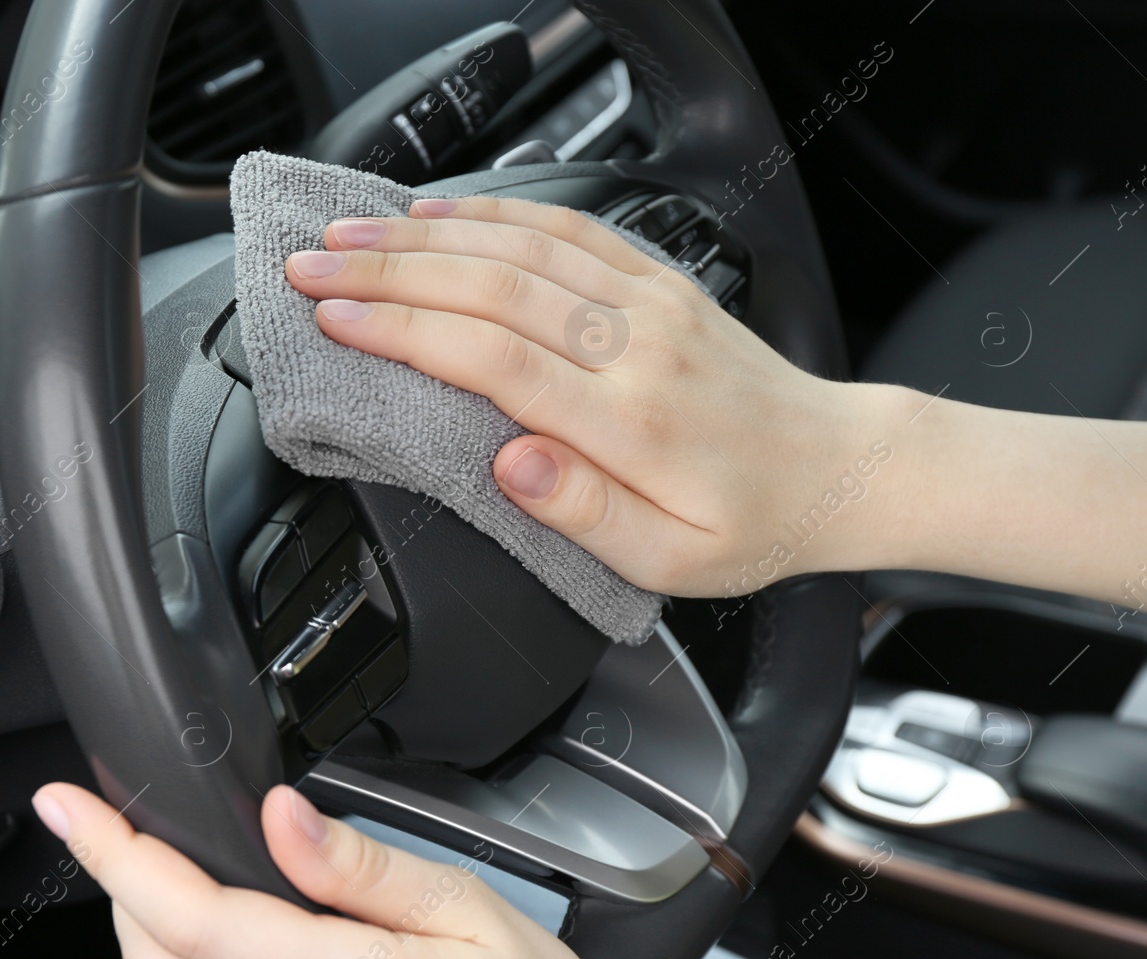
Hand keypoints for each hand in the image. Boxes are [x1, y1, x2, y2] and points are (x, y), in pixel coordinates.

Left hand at [30, 783, 676, 958]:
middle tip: (111, 830)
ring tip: (163, 877)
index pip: (194, 917)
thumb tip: (280, 814)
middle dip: (115, 890)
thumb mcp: (471, 908)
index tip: (70, 809)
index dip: (115, 856)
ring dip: (148, 940)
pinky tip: (218, 950)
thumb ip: (362, 865)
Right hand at [285, 197, 902, 597]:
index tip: (334, 319)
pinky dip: (497, 209)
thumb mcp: (670, 561)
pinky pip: (569, 226)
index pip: (494, 358)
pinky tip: (444, 208)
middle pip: (491, 286)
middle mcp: (636, 345)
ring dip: (426, 232)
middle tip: (310, 264)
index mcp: (630, 421)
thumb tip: (509, 465)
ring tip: (351, 229)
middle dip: (388, 270)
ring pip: (522, 245)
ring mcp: (649, 301)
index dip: (404, 331)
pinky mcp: (658, 281)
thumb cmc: (749, 523)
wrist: (836, 468)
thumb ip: (585, 513)